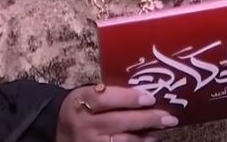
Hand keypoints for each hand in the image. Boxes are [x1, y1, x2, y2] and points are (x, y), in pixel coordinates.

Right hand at [56, 85, 178, 141]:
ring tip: (163, 129)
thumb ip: (110, 93)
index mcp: (81, 101)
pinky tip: (150, 140)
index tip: (150, 98)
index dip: (128, 98)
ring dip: (145, 136)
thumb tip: (147, 90)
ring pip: (121, 141)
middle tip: (168, 117)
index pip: (104, 99)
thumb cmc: (82, 107)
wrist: (58, 130)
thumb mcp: (87, 94)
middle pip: (117, 122)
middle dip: (146, 119)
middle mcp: (84, 124)